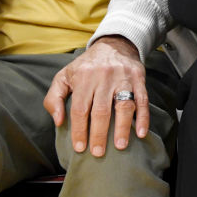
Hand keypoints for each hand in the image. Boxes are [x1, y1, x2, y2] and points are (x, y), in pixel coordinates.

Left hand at [43, 36, 148, 156]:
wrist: (114, 44)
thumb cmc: (86, 66)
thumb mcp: (64, 76)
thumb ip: (54, 98)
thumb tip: (58, 121)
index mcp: (84, 77)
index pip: (80, 108)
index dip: (79, 130)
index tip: (80, 147)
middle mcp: (103, 77)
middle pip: (101, 110)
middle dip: (99, 134)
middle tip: (98, 152)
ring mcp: (123, 78)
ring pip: (124, 105)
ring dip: (122, 128)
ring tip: (120, 146)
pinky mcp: (138, 78)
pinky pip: (142, 99)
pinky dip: (143, 117)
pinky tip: (140, 132)